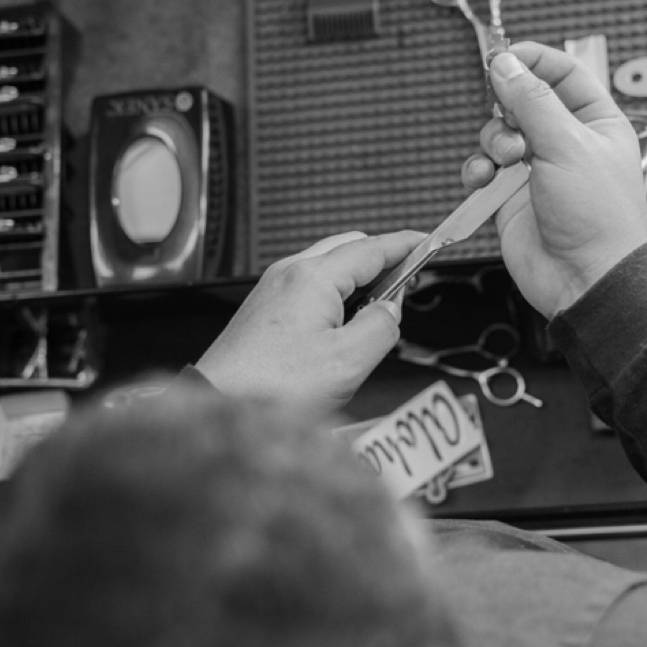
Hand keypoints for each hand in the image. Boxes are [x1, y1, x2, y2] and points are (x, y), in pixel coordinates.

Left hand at [195, 230, 422, 415]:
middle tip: (407, 286)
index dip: (406, 244)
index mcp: (313, 277)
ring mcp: (273, 288)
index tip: (428, 242)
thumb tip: (391, 310)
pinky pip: (310, 287)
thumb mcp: (348, 362)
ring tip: (376, 315)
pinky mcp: (265, 308)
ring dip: (359, 281)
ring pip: (329, 267)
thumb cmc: (271, 387)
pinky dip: (336, 296)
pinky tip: (342, 328)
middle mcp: (290, 273)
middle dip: (382, 262)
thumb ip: (382, 327)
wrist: (218, 404)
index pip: (372, 248)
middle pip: (349, 249)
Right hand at [463, 42, 646, 316]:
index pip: (564, 73)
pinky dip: (478, 170)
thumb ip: (532, 101)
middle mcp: (566, 143)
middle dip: (506, 109)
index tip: (503, 57)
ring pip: (499, 134)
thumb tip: (505, 64)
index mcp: (596, 122)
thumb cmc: (597, 217)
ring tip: (505, 161)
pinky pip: (484, 169)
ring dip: (493, 141)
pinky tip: (484, 178)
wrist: (584, 278)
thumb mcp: (567, 145)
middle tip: (508, 121)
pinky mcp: (512, 197)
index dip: (533, 60)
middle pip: (523, 101)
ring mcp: (537, 170)